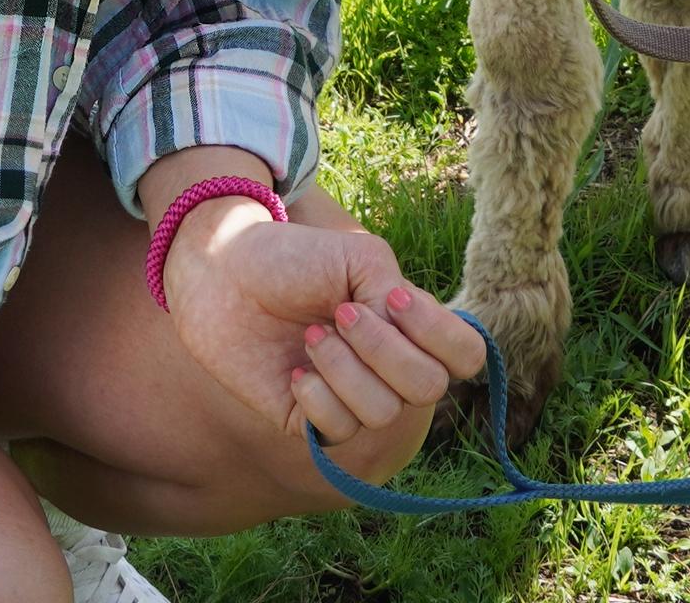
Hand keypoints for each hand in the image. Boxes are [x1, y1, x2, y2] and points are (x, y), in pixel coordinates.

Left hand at [157, 199, 488, 477]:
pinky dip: (317, 396)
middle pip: (429, 389)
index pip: (466, 355)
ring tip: (311, 336)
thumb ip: (397, 297)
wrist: (222, 275)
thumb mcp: (359, 258)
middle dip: (384, 350)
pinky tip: (293, 373)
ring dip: (344, 368)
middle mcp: (388, 367)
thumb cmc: (292, 258)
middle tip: (340, 313)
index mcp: (408, 326)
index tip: (391, 299)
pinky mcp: (310, 423)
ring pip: (383, 413)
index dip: (440, 336)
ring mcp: (351, 397)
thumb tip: (402, 342)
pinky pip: (338, 432)